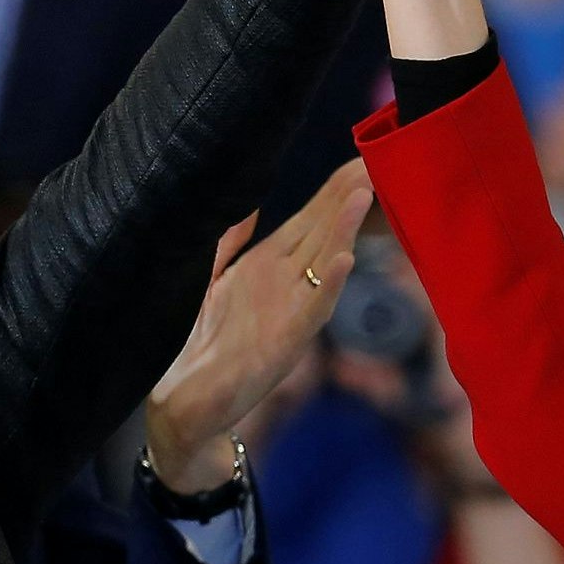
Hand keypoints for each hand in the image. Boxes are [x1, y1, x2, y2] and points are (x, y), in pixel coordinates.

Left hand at [148, 162, 370, 491]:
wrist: (184, 408)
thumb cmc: (197, 349)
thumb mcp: (207, 282)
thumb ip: (227, 242)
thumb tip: (248, 202)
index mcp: (267, 265)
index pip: (310, 218)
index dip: (334, 188)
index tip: (360, 155)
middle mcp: (285, 284)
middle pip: (324, 231)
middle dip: (349, 196)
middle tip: (379, 157)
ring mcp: (290, 313)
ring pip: (326, 262)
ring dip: (346, 229)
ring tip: (367, 193)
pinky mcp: (285, 343)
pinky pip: (313, 310)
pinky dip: (330, 285)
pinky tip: (346, 260)